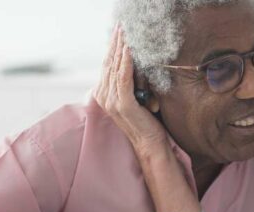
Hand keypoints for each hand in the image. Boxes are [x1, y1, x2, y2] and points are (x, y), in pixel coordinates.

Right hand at [94, 27, 169, 157]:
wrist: (149, 143)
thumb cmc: (146, 121)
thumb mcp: (135, 97)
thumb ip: (129, 82)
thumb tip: (133, 62)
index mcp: (103, 94)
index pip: (106, 65)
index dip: (112, 47)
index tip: (118, 31)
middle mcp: (103, 96)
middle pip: (108, 63)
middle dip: (115, 43)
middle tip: (120, 26)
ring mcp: (111, 101)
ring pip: (115, 67)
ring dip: (120, 47)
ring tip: (125, 33)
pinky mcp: (123, 104)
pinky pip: (124, 77)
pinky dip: (126, 61)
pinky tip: (129, 49)